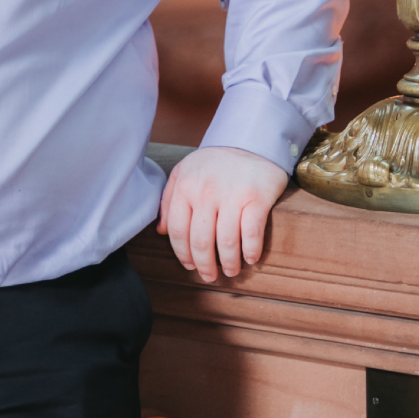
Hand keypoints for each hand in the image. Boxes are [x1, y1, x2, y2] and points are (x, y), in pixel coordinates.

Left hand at [156, 145, 287, 281]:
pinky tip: (250, 258)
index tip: (189, 265)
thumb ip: (169, 200)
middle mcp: (206, 192)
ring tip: (230, 270)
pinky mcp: (257, 198)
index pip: (178, 230)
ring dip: (229, 263)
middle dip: (204, 265)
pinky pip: (251, 233)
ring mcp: (232, 195)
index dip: (182, 254)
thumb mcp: (184, 173)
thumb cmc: (214, 163)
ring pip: (227, 242)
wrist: (249, 141)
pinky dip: (251, 251)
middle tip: (209, 276)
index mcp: (185, 186)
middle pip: (201, 241)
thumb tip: (162, 232)